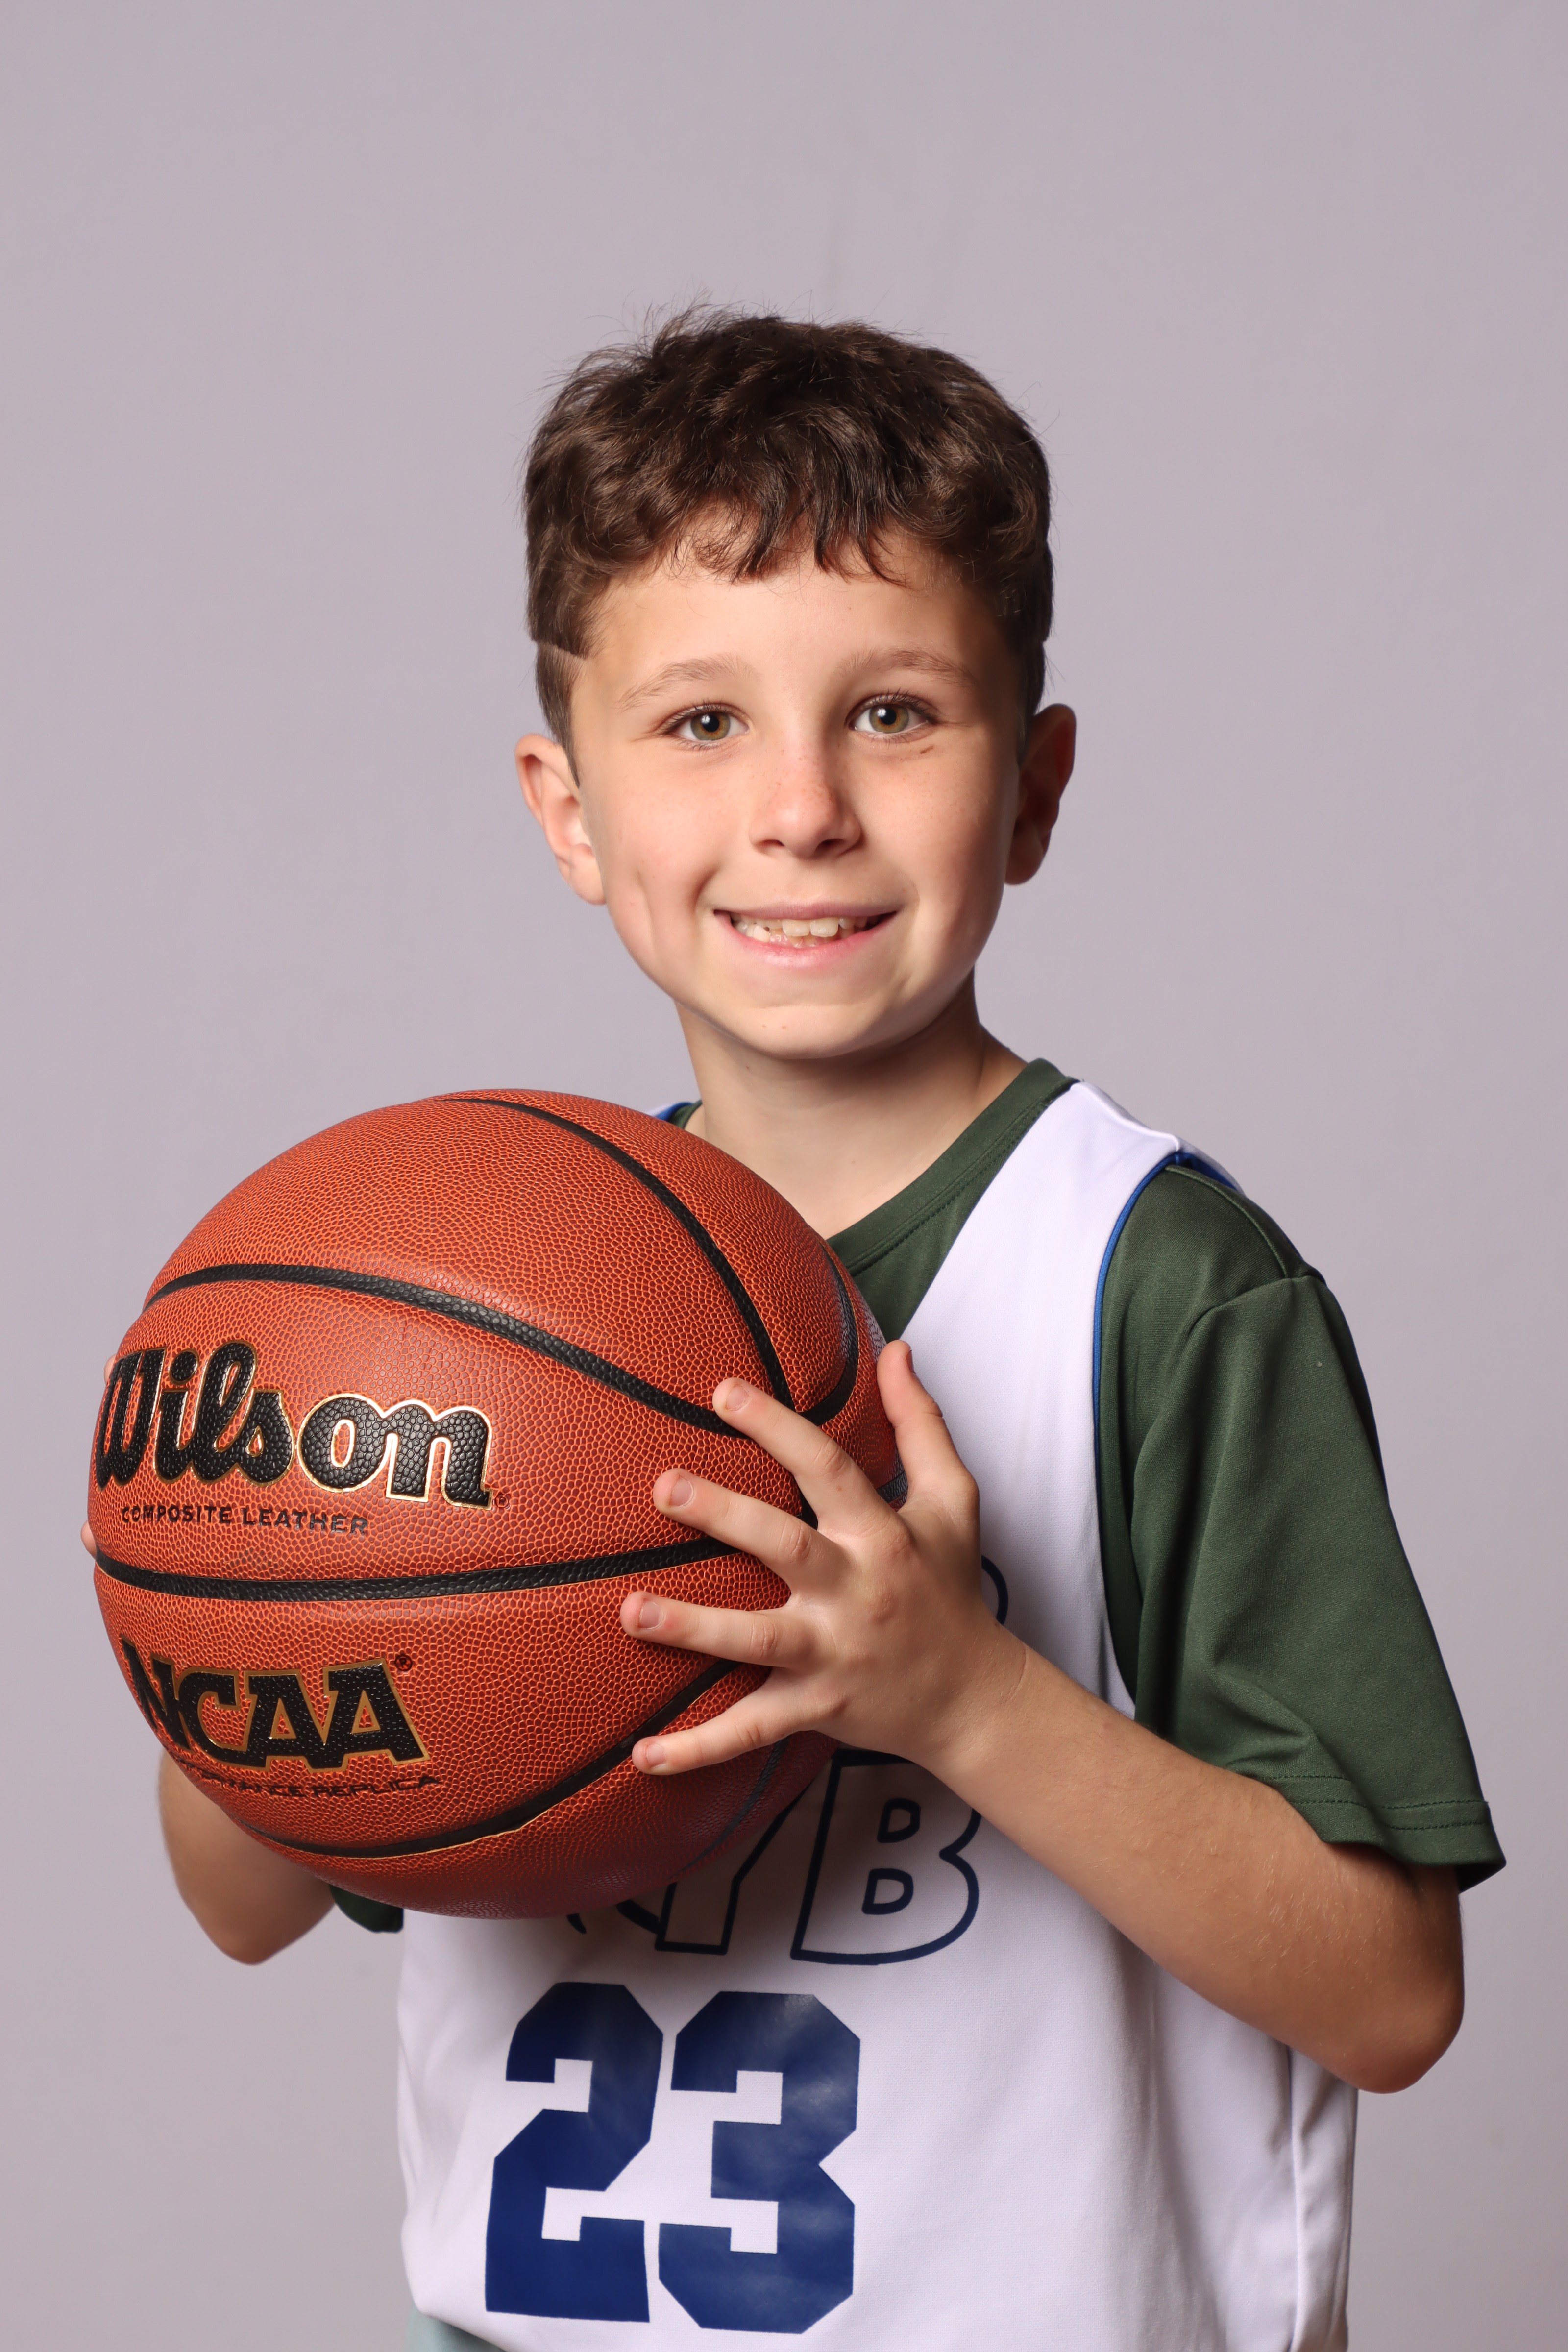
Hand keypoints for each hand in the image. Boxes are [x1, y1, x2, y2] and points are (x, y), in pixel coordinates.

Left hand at [620, 1341, 1021, 1776]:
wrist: (974, 1696)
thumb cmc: (950, 1588)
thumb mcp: (952, 1502)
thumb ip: (920, 1425)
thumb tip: (897, 1351)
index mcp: (883, 1535)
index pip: (829, 1467)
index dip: (777, 1427)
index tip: (721, 1391)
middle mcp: (858, 1591)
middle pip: (787, 1547)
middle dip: (725, 1517)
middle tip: (664, 1486)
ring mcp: (835, 1654)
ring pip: (758, 1641)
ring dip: (693, 1628)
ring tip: (630, 1610)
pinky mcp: (817, 1708)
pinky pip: (753, 1730)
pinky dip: (699, 1747)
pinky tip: (644, 1754)